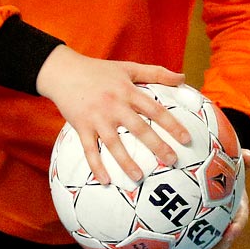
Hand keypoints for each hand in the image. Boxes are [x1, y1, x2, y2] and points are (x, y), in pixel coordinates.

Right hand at [36, 45, 189, 185]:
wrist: (63, 71)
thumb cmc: (98, 70)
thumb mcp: (127, 68)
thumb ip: (155, 73)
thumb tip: (183, 77)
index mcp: (127, 91)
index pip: (154, 109)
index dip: (171, 124)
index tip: (186, 139)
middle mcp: (114, 105)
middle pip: (139, 128)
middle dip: (157, 145)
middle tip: (172, 160)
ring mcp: (96, 117)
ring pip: (113, 143)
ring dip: (126, 161)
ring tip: (139, 177)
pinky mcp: (81, 126)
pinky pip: (89, 149)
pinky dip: (96, 165)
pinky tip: (105, 180)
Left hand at [185, 149, 249, 248]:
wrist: (216, 171)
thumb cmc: (225, 166)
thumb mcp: (233, 162)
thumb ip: (242, 160)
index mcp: (237, 205)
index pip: (239, 219)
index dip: (235, 228)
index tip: (230, 234)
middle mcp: (225, 218)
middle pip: (221, 238)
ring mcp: (211, 223)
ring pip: (204, 242)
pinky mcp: (196, 224)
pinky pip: (189, 235)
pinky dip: (179, 245)